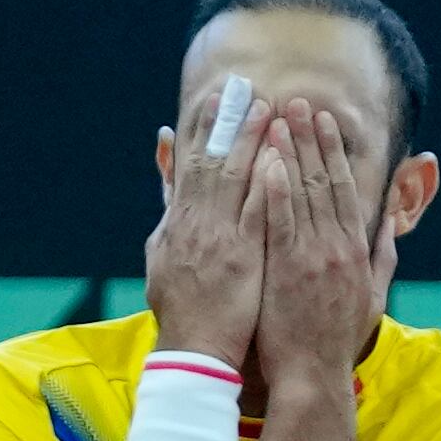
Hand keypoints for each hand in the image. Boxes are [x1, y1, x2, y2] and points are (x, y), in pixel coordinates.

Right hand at [144, 79, 264, 363]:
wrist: (192, 352)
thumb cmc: (180, 309)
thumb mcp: (159, 256)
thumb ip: (167, 213)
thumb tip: (165, 178)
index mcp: (179, 224)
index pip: (191, 166)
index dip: (204, 130)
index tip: (217, 100)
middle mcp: (196, 225)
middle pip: (213, 161)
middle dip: (228, 123)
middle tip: (244, 88)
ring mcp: (219, 239)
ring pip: (236, 178)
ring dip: (251, 140)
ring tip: (267, 107)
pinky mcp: (243, 257)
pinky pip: (258, 211)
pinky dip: (268, 181)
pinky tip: (280, 155)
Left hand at [247, 98, 380, 391]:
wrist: (314, 377)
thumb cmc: (337, 341)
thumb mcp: (373, 295)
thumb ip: (384, 254)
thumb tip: (391, 221)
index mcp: (355, 248)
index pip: (343, 187)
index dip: (333, 150)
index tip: (323, 120)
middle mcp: (337, 246)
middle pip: (324, 180)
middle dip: (310, 137)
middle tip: (297, 101)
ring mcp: (313, 256)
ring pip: (302, 193)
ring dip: (290, 152)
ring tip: (277, 117)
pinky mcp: (289, 270)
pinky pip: (281, 222)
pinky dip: (276, 190)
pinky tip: (267, 161)